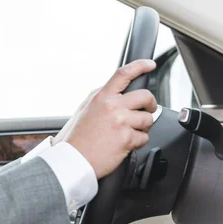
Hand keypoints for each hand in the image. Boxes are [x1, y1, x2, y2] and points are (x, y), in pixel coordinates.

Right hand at [55, 59, 156, 178]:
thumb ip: (102, 97)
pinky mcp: (127, 138)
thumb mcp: (85, 108)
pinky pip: (144, 137)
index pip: (123, 74)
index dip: (140, 66)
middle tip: (146, 110)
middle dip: (150, 104)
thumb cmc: (78, 136)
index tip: (149, 64)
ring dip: (142, 127)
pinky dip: (137, 142)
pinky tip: (123, 144)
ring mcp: (121, 122)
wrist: (74, 158)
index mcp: (101, 96)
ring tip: (126, 132)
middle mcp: (112, 106)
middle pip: (145, 96)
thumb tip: (118, 91)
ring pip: (148, 119)